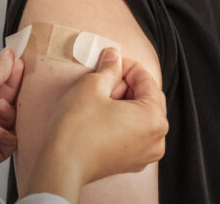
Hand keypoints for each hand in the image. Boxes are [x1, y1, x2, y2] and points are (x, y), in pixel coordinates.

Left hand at [0, 48, 23, 171]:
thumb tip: (9, 57)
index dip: (10, 77)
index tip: (20, 64)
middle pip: (6, 104)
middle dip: (13, 92)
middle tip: (19, 80)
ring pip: (9, 124)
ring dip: (9, 113)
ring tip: (0, 106)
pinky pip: (6, 147)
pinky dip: (8, 137)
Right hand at [22, 48, 167, 202]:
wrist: (62, 164)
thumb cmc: (78, 128)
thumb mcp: (93, 86)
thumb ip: (109, 67)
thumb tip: (114, 56)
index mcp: (154, 119)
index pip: (147, 81)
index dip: (127, 66)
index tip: (111, 60)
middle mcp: (156, 139)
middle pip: (147, 99)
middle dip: (126, 85)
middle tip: (104, 78)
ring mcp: (144, 154)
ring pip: (140, 116)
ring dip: (123, 102)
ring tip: (100, 97)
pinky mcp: (129, 162)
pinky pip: (133, 133)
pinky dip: (121, 120)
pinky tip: (101, 114)